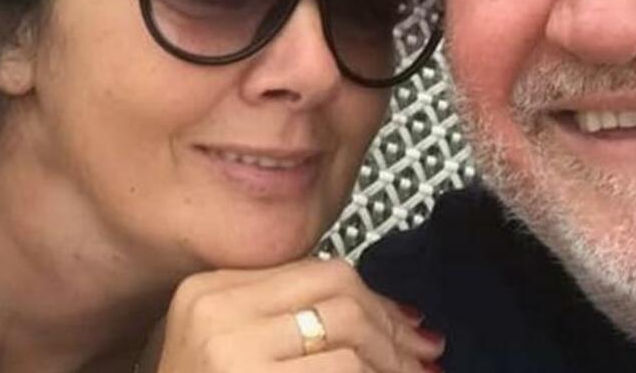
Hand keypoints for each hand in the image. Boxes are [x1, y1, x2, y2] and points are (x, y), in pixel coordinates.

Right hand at [145, 258, 443, 371]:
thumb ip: (296, 324)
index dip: (378, 301)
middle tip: (425, 362)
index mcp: (210, 291)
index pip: (319, 272)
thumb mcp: (237, 352)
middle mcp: (215, 311)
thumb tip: (406, 322)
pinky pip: (341, 372)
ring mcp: (229, 350)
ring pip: (347, 334)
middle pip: (339, 291)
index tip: (412, 329)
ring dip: (392, 363)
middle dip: (392, 329)